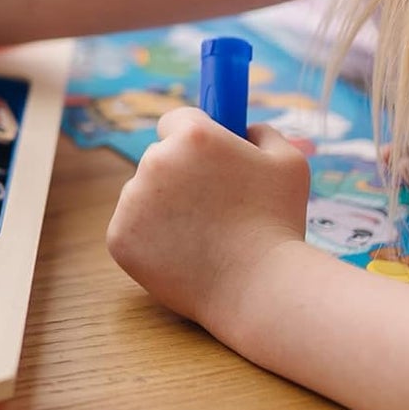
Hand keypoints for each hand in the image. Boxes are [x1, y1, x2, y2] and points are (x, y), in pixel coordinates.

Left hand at [105, 107, 311, 340]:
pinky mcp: (119, 237)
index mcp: (192, 136)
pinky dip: (152, 240)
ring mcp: (132, 200)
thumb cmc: (278, 223)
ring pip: (143, 195)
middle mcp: (154, 160)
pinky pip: (132, 228)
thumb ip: (261, 133)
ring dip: (164, 208)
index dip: (192, 138)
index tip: (203, 157)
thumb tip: (244, 128)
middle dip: (180, 176)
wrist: (260, 288)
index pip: (175, 120)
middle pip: (158, 158)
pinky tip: (184, 253)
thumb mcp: (288, 162)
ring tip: (203, 235)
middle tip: (212, 207)